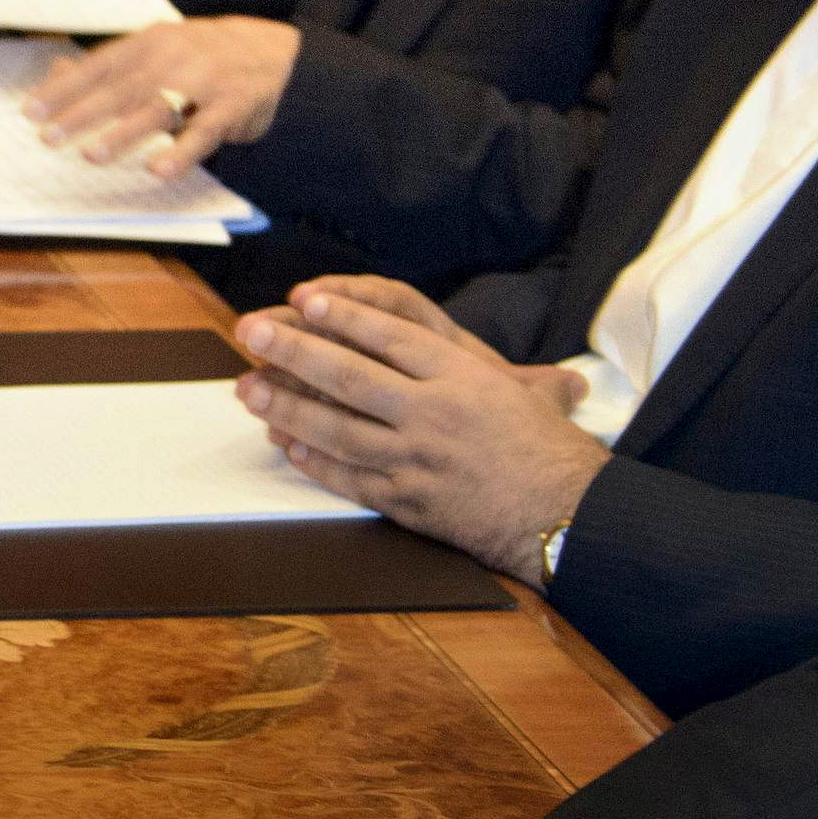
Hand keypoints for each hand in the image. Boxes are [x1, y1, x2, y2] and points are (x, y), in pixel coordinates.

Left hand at [28, 16, 303, 177]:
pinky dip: (181, 152)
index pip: (97, 67)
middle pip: (120, 90)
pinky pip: (204, 133)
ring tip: (90, 155)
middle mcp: (173, 58)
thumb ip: (108, 65)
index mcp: (148, 43)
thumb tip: (55, 72)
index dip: (64, 90)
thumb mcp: (155, 48)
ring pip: (157, 109)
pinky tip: (157, 170)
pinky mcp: (232, 108)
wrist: (275, 50)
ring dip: (122, 134)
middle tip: (47, 138)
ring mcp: (204, 82)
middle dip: (81, 115)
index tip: (30, 112)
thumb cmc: (200, 56)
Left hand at [233, 275, 606, 576]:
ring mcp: (417, 460)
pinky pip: (350, 478)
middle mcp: (435, 415)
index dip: (345, 316)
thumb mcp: (531, 395)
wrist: (568, 519)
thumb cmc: (552, 453)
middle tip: (251, 332)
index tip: (307, 299)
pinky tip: (288, 444)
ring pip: (337, 429)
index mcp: (465, 379)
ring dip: (287, 408)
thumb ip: (497, 367)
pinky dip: (316, 461)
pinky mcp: (409, 502)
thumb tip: (498, 337)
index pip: (392, 337)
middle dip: (293, 351)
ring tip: (249, 389)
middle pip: (350, 376)